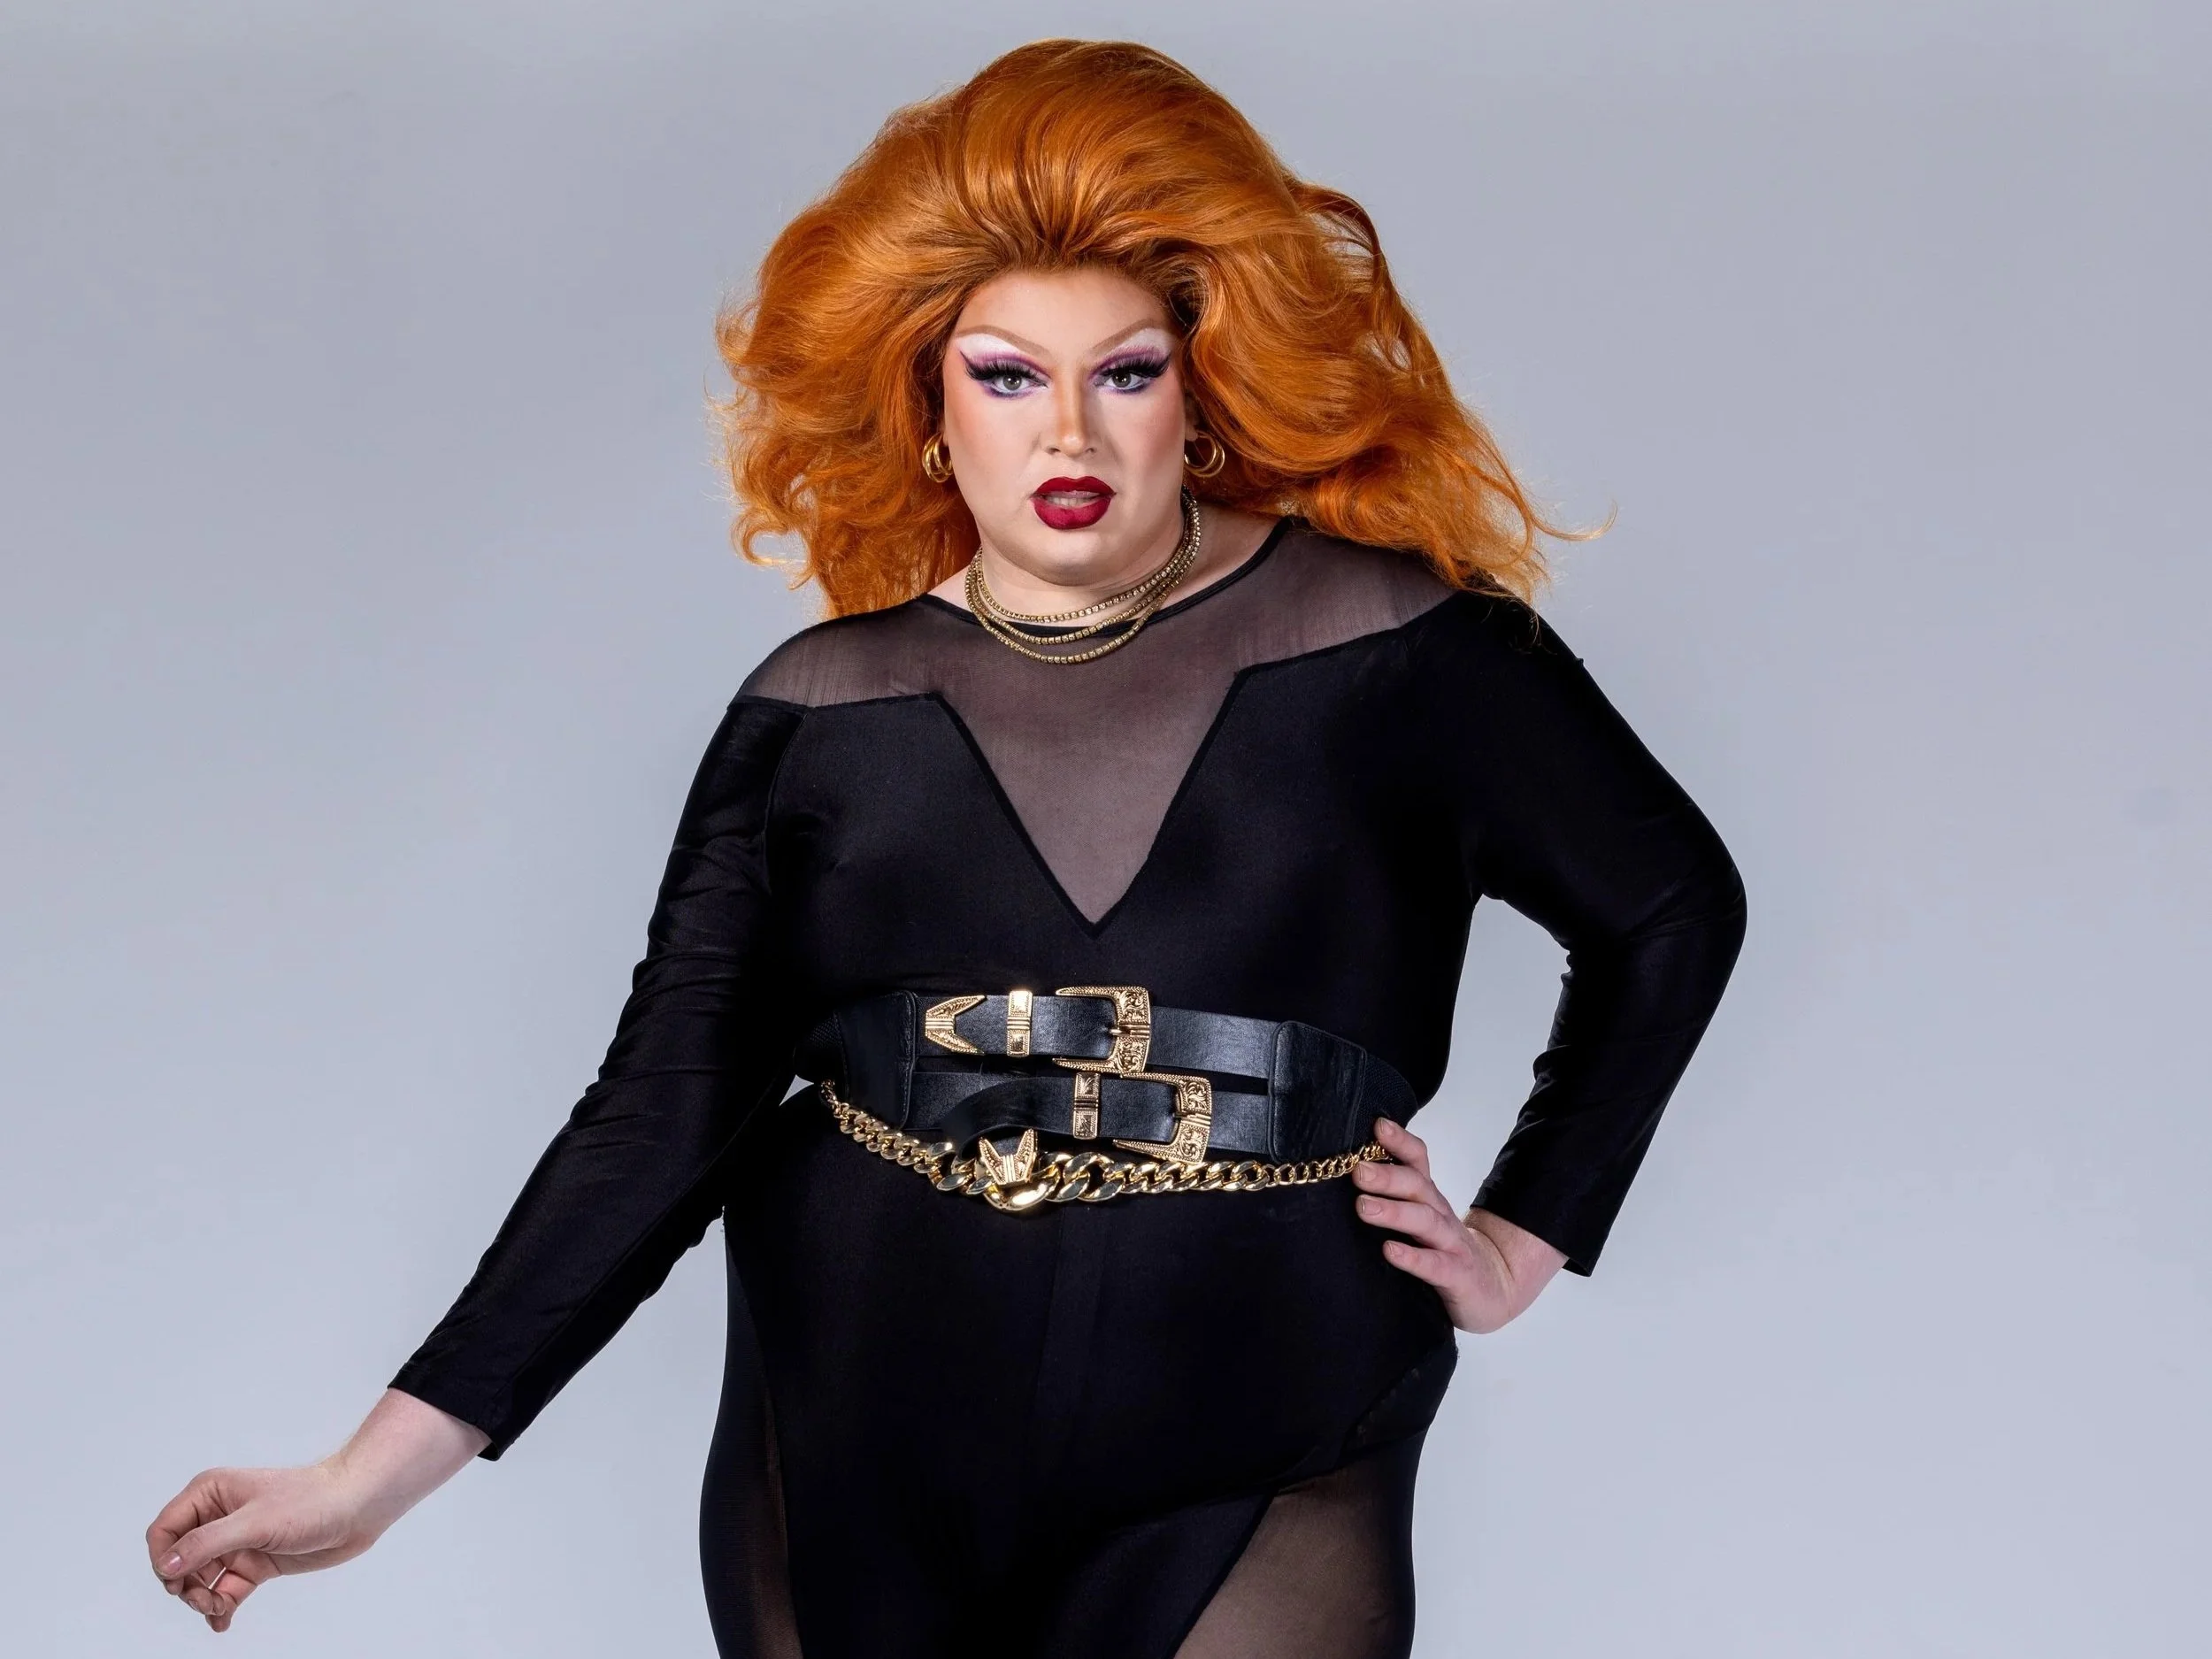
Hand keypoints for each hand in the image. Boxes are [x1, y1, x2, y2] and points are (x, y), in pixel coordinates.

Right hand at [146, 1388, 486, 1632]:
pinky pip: (225, 1590)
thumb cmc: (311, 1502)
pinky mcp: (255, 1562)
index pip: (164, 1531)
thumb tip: (165, 1566)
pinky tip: (222, 1622)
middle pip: (178, 1561)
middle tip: (205, 1600)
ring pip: (200, 1580)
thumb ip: (207, 1544)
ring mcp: (237, 1542)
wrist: (358, 1509)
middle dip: (185, 1586)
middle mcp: (218, 1517)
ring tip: (219, 1608)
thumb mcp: (254, 1522)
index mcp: (210, 1494)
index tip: (177, 1582)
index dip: (162, 1560)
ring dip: (202, 1599)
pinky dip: (220, 1608)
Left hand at [1354, 1117, 1567, 1332]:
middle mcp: (1440, 1215)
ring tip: (1363, 1206)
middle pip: (1418, 1187)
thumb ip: (1393, 1198)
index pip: (1418, 1162)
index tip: (1377, 1125)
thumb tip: (1347, 1174)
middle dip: (1388, 1176)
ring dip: (1394, 1212)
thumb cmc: (1443, 1251)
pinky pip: (1435, 1265)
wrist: (1494, 1288)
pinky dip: (1412, 1257)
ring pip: (1425, 1222)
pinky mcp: (1458, 1276)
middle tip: (1359, 1171)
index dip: (1401, 1142)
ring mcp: (1452, 1245)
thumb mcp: (1420, 1220)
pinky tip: (1389, 1251)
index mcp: (1429, 1199)